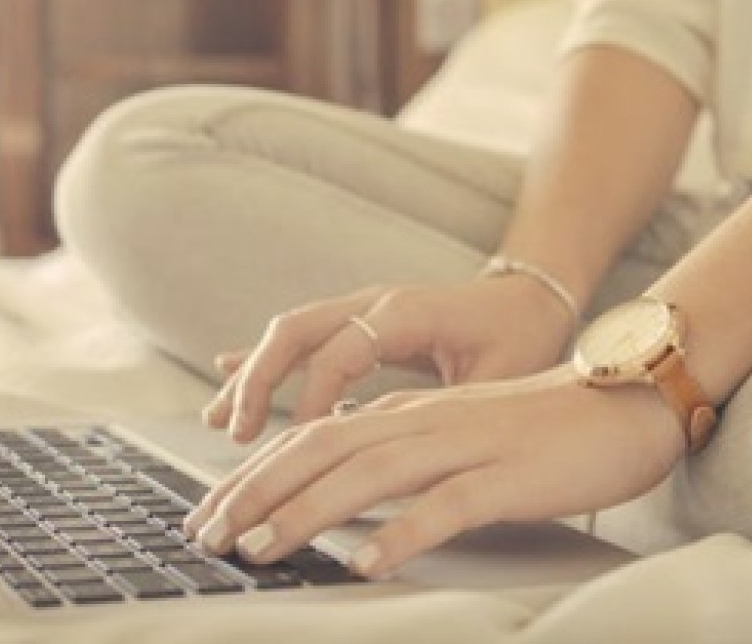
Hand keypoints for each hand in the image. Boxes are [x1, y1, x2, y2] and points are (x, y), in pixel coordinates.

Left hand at [183, 369, 685, 577]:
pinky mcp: (508, 476)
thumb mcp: (453, 434)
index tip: (210, 513)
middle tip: (208, 535)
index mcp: (407, 414)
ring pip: (370, 475)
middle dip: (256, 493)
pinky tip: (366, 563)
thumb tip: (339, 489)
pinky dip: (402, 533)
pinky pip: (448, 506)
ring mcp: (466, 446)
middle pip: (323, 451)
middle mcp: (424, 423)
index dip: (254, 475)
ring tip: (259, 549)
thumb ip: (397, 452)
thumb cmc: (538, 429)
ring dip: (307, 512)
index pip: (311, 438)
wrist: (622, 403)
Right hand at [203, 276, 575, 442]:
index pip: (342, 352)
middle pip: (296, 331)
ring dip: (252, 376)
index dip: (315, 397)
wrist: (531, 296)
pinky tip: (228, 377)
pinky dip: (264, 361)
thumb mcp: (500, 376)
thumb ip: (454, 407)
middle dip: (259, 381)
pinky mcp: (357, 322)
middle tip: (236, 434)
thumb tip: (410, 454)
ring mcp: (361, 308)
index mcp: (407, 312)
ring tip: (219, 422)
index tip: (300, 443)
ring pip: (289, 334)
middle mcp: (374, 302)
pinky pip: (301, 338)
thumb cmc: (521, 337)